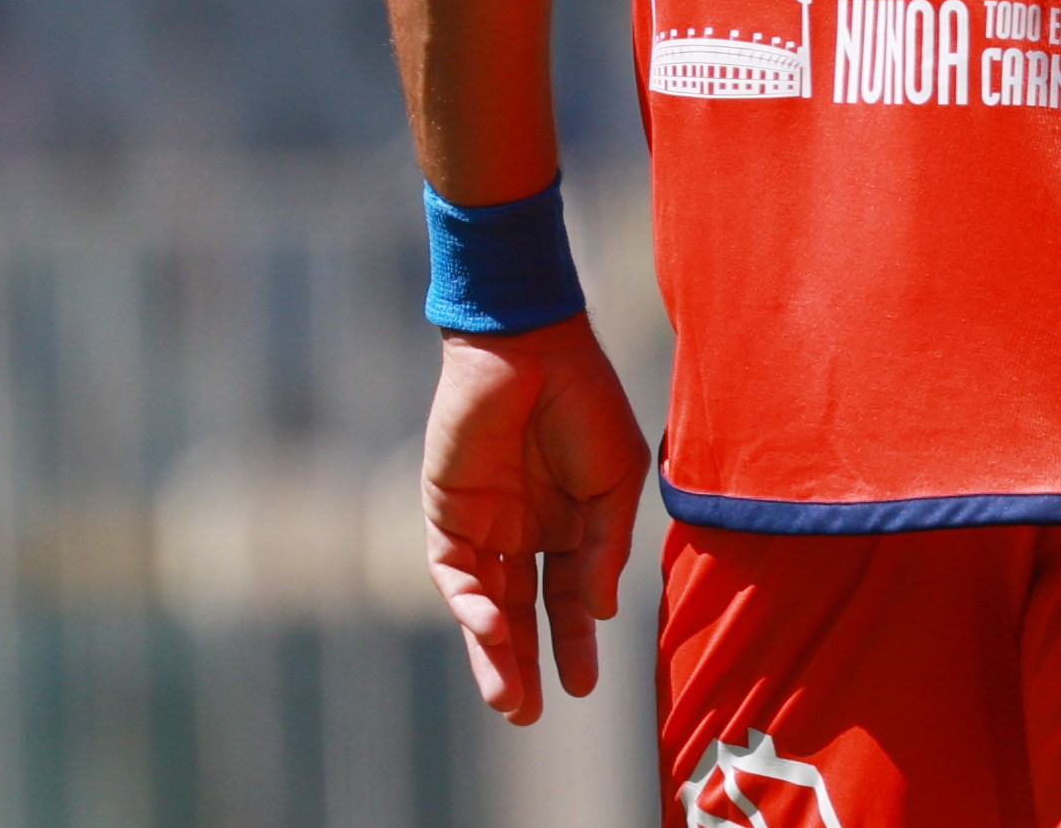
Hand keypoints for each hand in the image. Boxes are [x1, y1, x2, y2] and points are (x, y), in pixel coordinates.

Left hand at [421, 313, 649, 723]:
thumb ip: (604, 546)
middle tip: (531, 714)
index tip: (583, 686)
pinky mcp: (447, 514)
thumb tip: (602, 613)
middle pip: (521, 614)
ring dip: (494, 652)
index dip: (575, 643)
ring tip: (511, 698)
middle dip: (526, 664)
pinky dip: (472, 603)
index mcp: (570, 525)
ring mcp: (484, 526)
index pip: (569, 598)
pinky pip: (456, 573)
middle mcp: (524, 534)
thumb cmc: (585, 401)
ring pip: (486, 606)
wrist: (530, 347)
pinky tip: (491, 626)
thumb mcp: (614, 478)